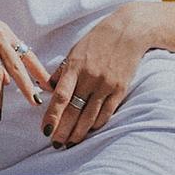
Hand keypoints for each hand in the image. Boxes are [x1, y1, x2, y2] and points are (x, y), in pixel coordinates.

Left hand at [41, 4, 156, 145]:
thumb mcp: (75, 51)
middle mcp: (90, 78)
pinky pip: (107, 113)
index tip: (45, 130)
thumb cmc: (98, 40)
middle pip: (74, 111)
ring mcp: (106, 85)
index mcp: (75, 67)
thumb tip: (47, 88)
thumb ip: (62, 71)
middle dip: (64, 130)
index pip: (61, 97)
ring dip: (79, 132)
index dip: (52, 116)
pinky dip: (96, 124)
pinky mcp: (120, 89)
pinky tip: (89, 131)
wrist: (129, 31)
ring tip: (71, 143)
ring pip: (90, 116)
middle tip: (56, 144)